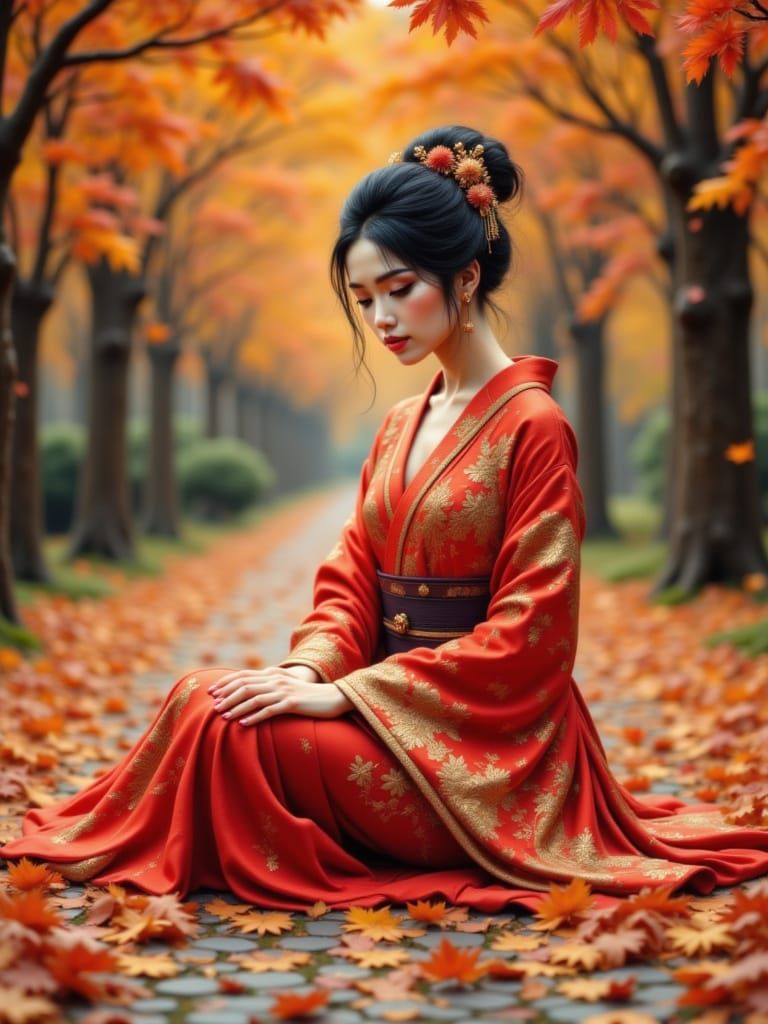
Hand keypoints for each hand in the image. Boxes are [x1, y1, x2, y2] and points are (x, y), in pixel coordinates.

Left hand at [208, 665, 351, 725]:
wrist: (333, 698)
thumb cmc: (308, 696)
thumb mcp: (287, 686)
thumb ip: (270, 685)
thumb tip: (251, 691)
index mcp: (273, 674)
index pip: (244, 675)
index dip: (226, 683)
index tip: (212, 692)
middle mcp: (276, 680)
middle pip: (245, 686)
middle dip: (227, 696)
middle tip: (213, 706)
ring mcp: (284, 691)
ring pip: (254, 698)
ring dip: (236, 707)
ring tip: (223, 716)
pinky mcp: (292, 703)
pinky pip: (269, 710)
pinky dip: (254, 716)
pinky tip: (243, 724)